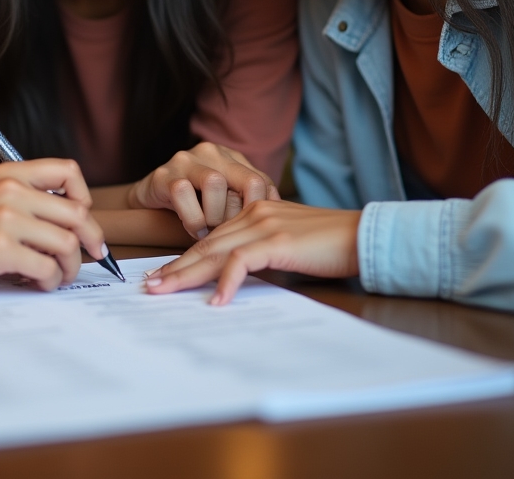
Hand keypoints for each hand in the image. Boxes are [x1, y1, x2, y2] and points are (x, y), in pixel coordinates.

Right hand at [0, 159, 105, 291]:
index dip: (84, 199)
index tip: (83, 222)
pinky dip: (49, 281)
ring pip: (67, 244)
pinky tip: (35, 284)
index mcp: (9, 173)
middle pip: (77, 214)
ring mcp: (5, 219)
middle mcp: (11, 191)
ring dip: (68, 268)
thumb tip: (59, 226)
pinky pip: (46, 268)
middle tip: (87, 259)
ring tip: (54, 277)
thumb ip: (17, 200)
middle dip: (90, 242)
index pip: (68, 171)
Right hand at [127, 142, 278, 238]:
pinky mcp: (164, 174)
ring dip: (214, 216)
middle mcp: (211, 152)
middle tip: (231, 235)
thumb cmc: (196, 205)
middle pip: (244, 181)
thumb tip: (281, 223)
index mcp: (231, 157)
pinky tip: (193, 230)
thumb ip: (248, 204)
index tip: (259, 232)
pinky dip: (192, 219)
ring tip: (209, 231)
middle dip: (239, 216)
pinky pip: (183, 194)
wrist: (151, 199)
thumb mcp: (226, 201)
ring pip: (214, 183)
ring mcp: (185, 160)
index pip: (261, 181)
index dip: (265, 211)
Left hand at [145, 201, 361, 304]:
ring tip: (164, 291)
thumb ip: (263, 252)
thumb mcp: (289, 244)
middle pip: (205, 243)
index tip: (165, 275)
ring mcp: (264, 225)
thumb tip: (239, 276)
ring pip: (214, 251)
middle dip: (175, 267)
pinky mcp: (277, 241)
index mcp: (254, 211)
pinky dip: (226, 282)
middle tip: (150, 285)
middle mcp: (253, 214)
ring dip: (187, 274)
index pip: (212, 237)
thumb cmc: (331, 244)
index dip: (186, 257)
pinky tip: (216, 302)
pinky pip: (242, 262)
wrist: (363, 234)